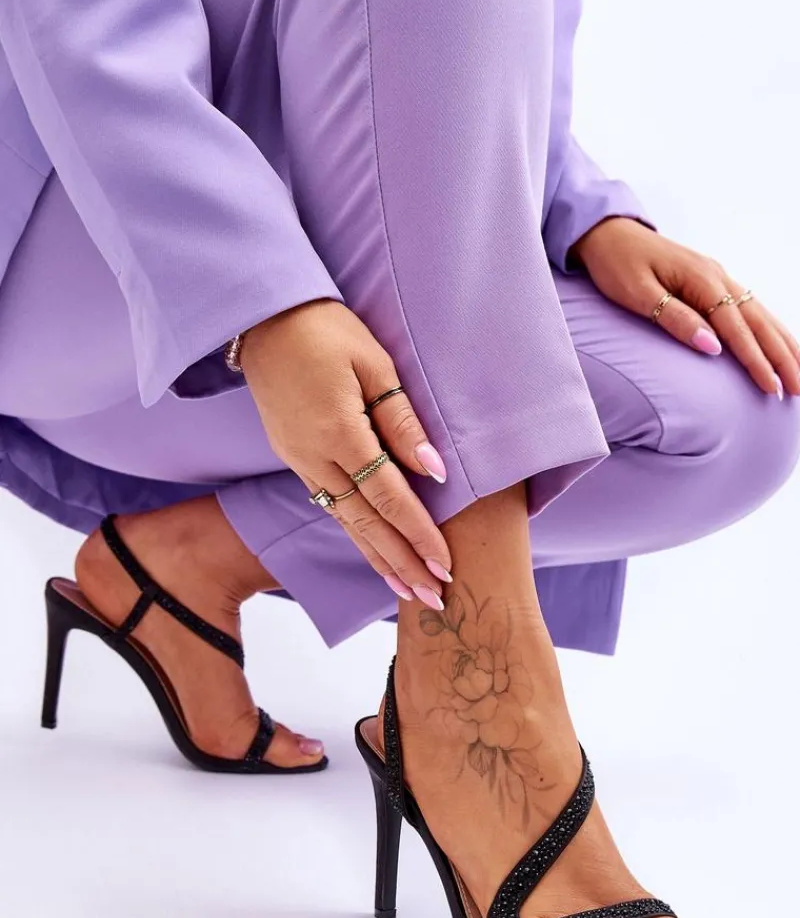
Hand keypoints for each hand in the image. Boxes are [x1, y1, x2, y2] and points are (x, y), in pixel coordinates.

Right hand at [240, 299, 451, 605]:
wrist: (263, 318)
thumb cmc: (325, 329)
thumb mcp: (374, 364)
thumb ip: (401, 420)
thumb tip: (433, 469)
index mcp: (339, 432)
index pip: (389, 497)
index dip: (419, 534)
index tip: (444, 565)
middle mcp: (314, 456)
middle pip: (366, 523)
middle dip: (401, 564)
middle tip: (433, 599)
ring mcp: (298, 460)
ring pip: (344, 521)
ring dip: (378, 558)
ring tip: (406, 590)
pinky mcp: (292, 456)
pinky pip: (329, 503)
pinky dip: (355, 532)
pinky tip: (373, 550)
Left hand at [573, 217, 799, 397]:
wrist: (608, 233)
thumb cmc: (617, 264)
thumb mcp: (638, 294)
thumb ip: (675, 319)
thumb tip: (712, 347)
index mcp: (701, 280)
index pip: (735, 328)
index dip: (755, 360)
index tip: (770, 387)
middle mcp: (718, 276)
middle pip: (759, 322)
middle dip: (782, 357)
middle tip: (798, 389)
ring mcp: (718, 277)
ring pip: (760, 314)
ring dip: (782, 344)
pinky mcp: (712, 282)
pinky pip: (750, 308)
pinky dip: (769, 329)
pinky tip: (779, 345)